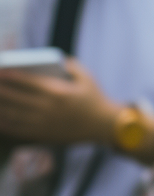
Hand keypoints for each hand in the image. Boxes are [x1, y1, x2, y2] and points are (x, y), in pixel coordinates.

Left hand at [0, 58, 118, 144]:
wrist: (101, 125)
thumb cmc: (94, 99)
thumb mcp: (87, 77)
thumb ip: (72, 65)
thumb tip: (57, 59)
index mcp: (58, 92)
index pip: (28, 82)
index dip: (12, 76)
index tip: (0, 70)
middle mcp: (47, 108)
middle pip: (16, 99)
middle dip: (0, 90)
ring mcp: (42, 124)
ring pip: (13, 115)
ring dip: (0, 107)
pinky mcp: (40, 135)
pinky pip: (17, 129)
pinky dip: (4, 123)